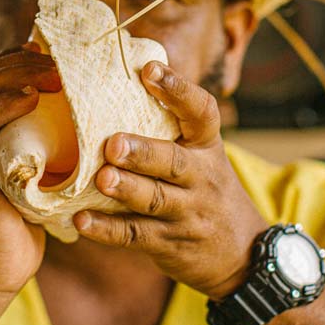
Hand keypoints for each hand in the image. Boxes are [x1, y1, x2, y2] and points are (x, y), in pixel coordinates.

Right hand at [0, 43, 60, 296]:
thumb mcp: (28, 181)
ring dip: (16, 73)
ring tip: (52, 69)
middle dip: (19, 59)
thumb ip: (35, 152)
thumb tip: (76, 129)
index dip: (15, 60)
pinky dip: (4, 102)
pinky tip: (31, 95)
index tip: (52, 54)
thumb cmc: (14, 232)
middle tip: (58, 56)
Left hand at [74, 61, 267, 299]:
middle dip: (143, 152)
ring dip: (126, 189)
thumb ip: (172, 128)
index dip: (177, 89)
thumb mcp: (203, 156)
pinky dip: (107, 229)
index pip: (201, 113)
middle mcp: (201, 178)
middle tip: (113, 144)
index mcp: (206, 147)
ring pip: (154, 200)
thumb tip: (125, 73)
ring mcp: (187, 213)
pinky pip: (136, 236)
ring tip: (101, 179)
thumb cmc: (206, 190)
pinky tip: (81, 220)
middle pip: (173, 163)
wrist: (242, 254)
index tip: (149, 69)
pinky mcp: (169, 243)